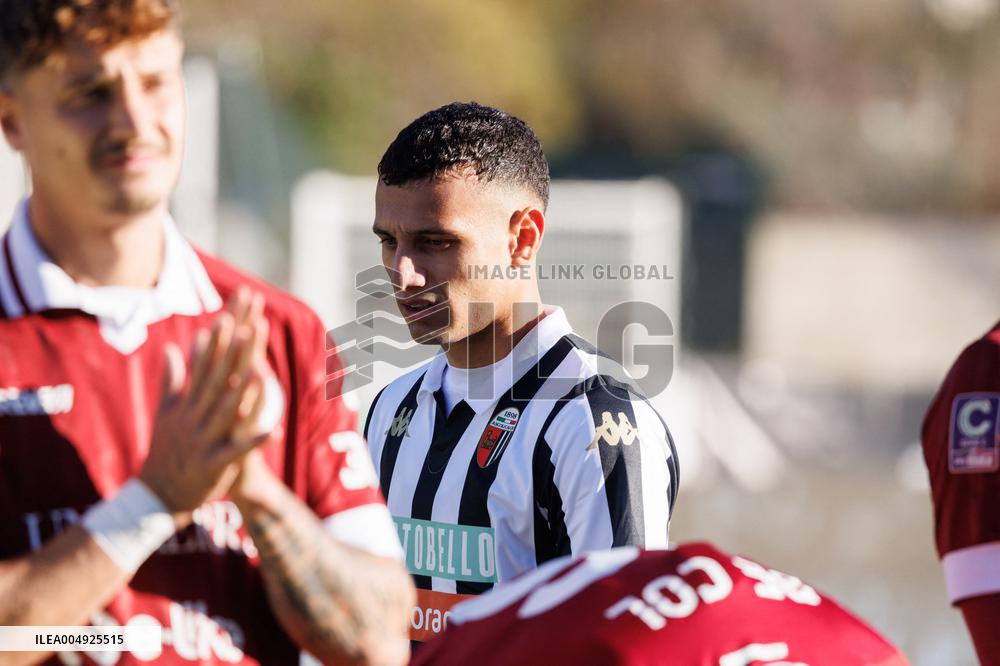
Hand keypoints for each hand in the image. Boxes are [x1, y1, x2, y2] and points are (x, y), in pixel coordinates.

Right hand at [139, 289, 270, 523]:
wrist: (157, 496)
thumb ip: (171, 379)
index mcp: (185, 403)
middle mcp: (193, 417)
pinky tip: (275, 430)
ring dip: (244, 390)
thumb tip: (172, 347)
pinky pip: (238, 451)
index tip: (228, 317)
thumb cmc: (166, 451)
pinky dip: (256, 441)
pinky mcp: (213, 465)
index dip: (216, 343)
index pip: (202, 366)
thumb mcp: (165, 413)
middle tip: (249, 328)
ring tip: (262, 368)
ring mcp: (203, 440)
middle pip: (216, 381)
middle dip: (233, 356)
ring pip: (226, 411)